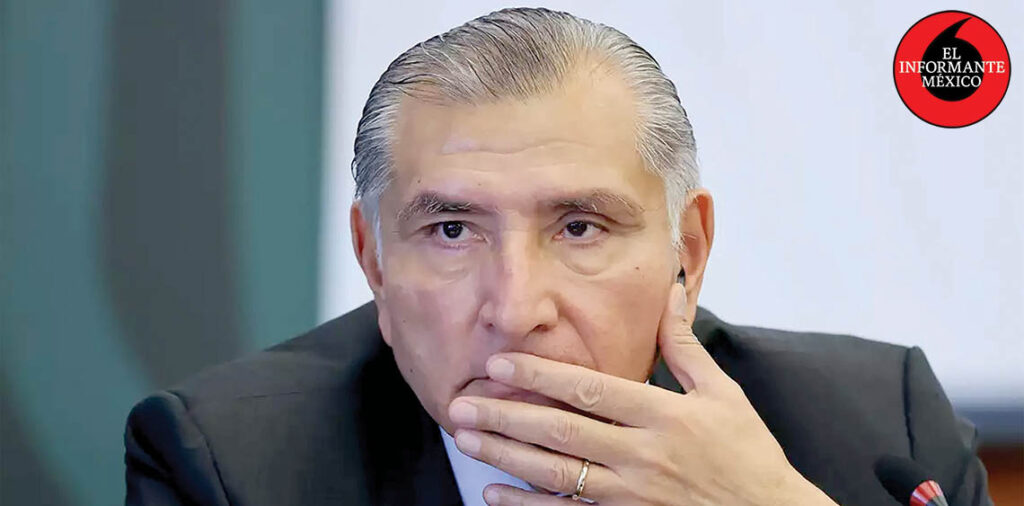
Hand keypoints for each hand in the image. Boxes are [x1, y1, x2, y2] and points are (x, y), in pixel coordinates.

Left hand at [447, 283, 837, 504]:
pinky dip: (527, 505)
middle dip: (506, 414)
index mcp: (663, 415)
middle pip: (560, 431)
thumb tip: (671, 292)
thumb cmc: (748, 456)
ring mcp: (631, 494)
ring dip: (506, 455)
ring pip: (555, 472)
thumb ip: (686, 347)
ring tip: (467, 439)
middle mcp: (641, 454)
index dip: (539, 374)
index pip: (589, 389)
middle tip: (461, 403)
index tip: (499, 362)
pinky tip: (494, 492)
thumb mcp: (724, 394)